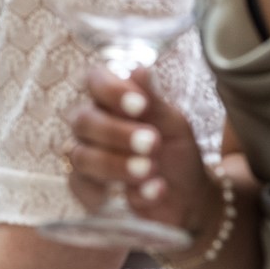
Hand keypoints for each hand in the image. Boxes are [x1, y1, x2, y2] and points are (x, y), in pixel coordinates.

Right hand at [64, 66, 214, 235]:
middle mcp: (90, 124)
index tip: (141, 105)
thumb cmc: (176, 152)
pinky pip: (86, 189)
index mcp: (110, 100)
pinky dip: (118, 191)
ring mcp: (83, 156)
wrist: (187, 198)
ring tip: (151, 170)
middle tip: (152, 143)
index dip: (112, 90)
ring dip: (117, 164)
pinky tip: (151, 192)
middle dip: (117, 133)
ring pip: (82, 156)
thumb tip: (139, 70)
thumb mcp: (173, 124)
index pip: (94, 81)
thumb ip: (153, 99)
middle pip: (83, 120)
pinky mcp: (83, 189)